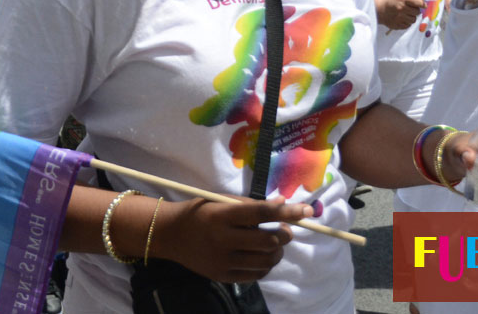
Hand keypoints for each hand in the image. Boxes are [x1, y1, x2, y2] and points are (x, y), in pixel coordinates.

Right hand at [155, 197, 311, 283]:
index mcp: (221, 215)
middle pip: (268, 240)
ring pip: (266, 260)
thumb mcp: (220, 201)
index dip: (287, 212)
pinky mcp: (223, 276)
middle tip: (285, 230)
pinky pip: (256, 274)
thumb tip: (283, 203)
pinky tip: (262, 256)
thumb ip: (250, 204)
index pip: (261, 213)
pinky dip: (266, 264)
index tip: (307, 211)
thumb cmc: (199, 211)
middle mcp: (222, 239)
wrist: (170, 235)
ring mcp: (222, 261)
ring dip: (278, 251)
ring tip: (274, 244)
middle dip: (284, 234)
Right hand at [376, 0, 425, 28]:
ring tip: (405, 15)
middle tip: (410, 10)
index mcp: (402, 0)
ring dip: (411, 17)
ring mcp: (399, 18)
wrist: (380, 10)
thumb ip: (410, 0)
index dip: (422, 4)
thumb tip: (422, 4)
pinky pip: (408, 25)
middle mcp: (401, 9)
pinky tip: (402, 19)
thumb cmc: (391, 2)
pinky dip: (407, 22)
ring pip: (413, 20)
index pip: (418, 3)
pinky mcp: (398, 25)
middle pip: (417, 12)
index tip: (424, 6)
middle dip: (415, 11)